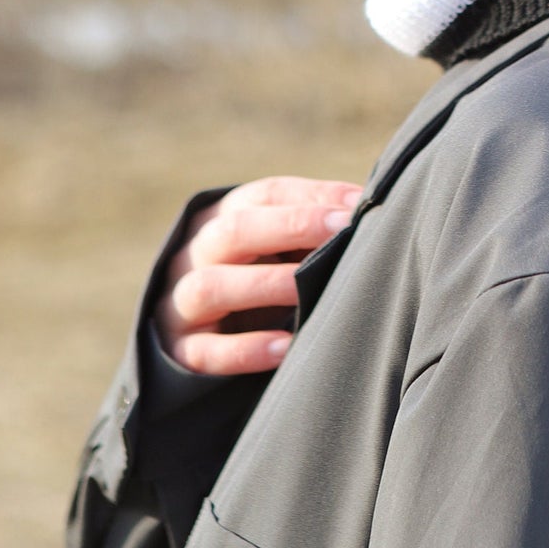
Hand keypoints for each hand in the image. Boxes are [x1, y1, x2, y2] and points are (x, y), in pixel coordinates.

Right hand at [153, 176, 362, 375]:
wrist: (192, 337)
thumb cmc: (254, 282)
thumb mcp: (274, 251)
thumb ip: (310, 234)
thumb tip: (368, 215)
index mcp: (221, 220)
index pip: (263, 195)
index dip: (310, 197)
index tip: (356, 205)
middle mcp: (195, 255)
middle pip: (235, 230)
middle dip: (292, 226)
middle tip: (343, 231)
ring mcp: (181, 304)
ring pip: (212, 286)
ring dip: (265, 284)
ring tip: (308, 288)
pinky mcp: (180, 352)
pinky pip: (206, 351)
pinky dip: (246, 349)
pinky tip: (286, 347)